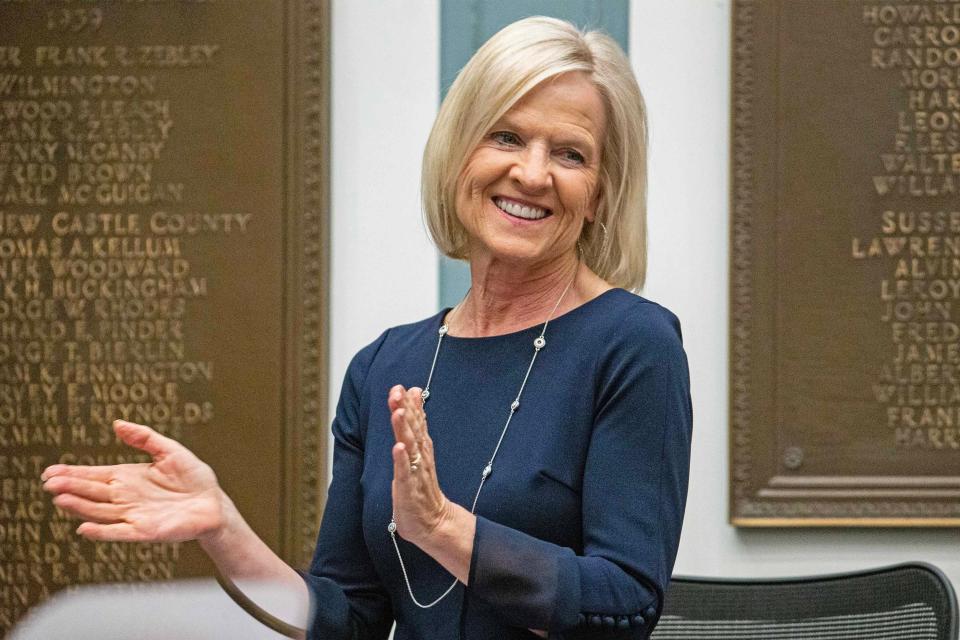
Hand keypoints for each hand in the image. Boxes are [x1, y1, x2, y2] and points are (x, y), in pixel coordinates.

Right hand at [41, 420, 224, 542]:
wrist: (213, 502)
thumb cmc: (193, 477)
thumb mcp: (169, 450)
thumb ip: (144, 438)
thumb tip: (117, 423)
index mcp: (128, 478)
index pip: (94, 475)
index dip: (72, 473)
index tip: (49, 471)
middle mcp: (125, 497)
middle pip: (92, 492)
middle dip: (70, 488)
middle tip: (48, 483)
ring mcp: (133, 515)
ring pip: (100, 512)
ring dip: (80, 507)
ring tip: (60, 499)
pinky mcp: (145, 531)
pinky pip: (119, 532)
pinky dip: (102, 532)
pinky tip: (84, 528)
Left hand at [388, 385, 449, 545]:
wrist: (434, 523)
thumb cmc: (420, 489)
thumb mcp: (416, 456)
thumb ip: (414, 429)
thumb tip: (410, 403)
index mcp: (421, 449)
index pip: (416, 423)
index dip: (410, 405)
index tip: (404, 387)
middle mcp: (420, 458)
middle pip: (412, 430)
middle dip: (405, 410)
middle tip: (398, 391)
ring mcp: (415, 473)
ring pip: (409, 447)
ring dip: (404, 429)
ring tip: (398, 412)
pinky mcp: (410, 490)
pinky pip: (405, 473)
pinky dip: (402, 460)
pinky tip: (398, 447)